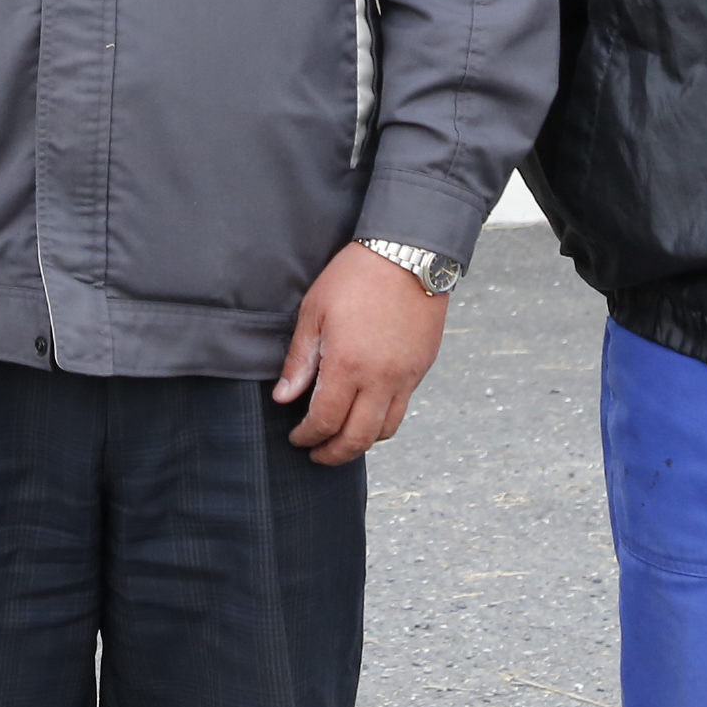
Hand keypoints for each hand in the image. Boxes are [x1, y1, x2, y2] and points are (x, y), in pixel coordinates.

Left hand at [272, 245, 449, 465]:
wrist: (408, 253)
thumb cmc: (356, 276)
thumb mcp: (314, 312)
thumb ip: (300, 360)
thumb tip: (284, 397)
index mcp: (348, 365)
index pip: (325, 420)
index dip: (307, 436)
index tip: (296, 438)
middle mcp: (381, 379)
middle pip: (358, 439)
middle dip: (334, 454)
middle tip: (316, 454)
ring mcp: (406, 376)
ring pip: (385, 430)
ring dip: (361, 442)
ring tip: (342, 438)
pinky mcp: (422, 368)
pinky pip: (403, 409)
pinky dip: (382, 421)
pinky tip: (367, 412)